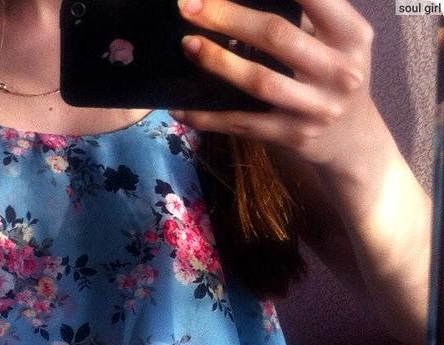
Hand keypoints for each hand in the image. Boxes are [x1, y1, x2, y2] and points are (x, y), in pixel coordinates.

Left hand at [169, 0, 381, 170]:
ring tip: (188, 45)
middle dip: (228, 17)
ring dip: (218, 61)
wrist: (350, 140)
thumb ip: (304, 18)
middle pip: (276, 35)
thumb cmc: (331, 77)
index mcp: (352, 35)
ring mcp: (317, 108)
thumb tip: (235, 0)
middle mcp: (341, 71)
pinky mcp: (293, 136)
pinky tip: (182, 108)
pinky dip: (209, 116)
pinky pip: (243, 123)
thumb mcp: (337, 43)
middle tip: (189, 6)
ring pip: (259, 81)